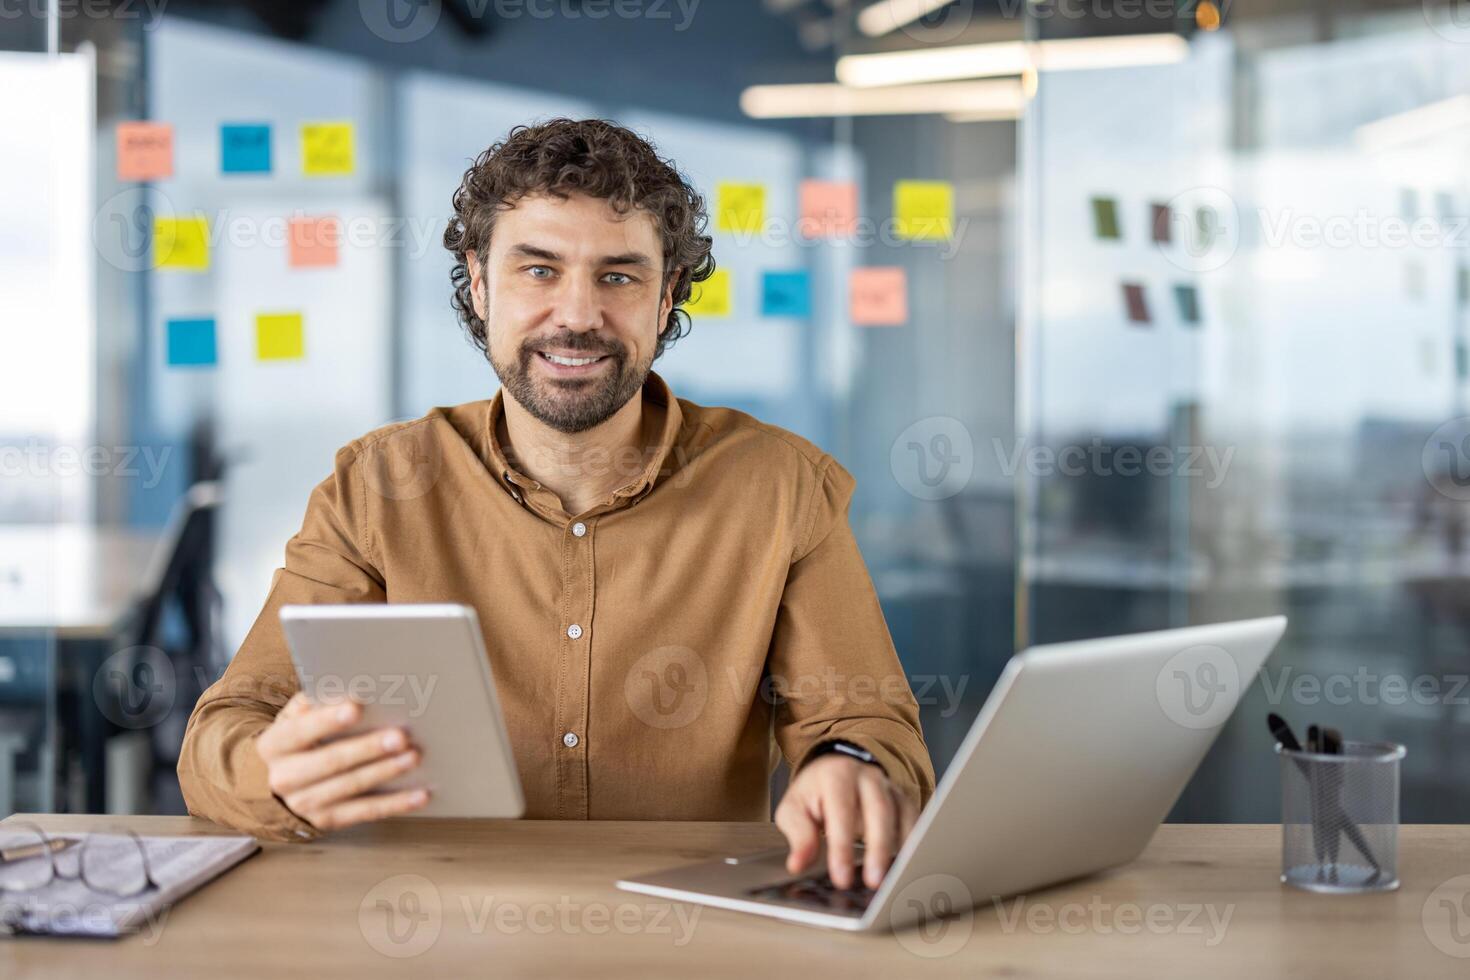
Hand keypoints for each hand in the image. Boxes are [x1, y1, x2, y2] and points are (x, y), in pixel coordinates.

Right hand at [256, 693, 429, 831]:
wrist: (271, 784)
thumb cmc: (296, 739)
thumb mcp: (293, 718)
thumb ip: (315, 703)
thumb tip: (350, 687)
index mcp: (274, 745)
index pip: (301, 731)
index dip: (328, 720)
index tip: (356, 708)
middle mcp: (284, 778)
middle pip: (331, 762)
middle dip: (368, 748)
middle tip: (400, 736)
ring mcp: (304, 804)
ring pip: (351, 788)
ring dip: (385, 772)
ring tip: (413, 757)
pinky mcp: (326, 820)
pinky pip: (365, 812)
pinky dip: (396, 804)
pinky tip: (420, 795)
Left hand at [775, 752, 919, 889]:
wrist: (833, 771)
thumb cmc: (813, 795)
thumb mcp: (794, 810)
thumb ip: (798, 835)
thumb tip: (798, 864)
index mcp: (836, 775)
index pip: (841, 811)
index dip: (842, 846)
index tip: (842, 878)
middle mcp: (867, 777)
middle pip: (879, 810)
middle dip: (878, 848)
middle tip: (874, 882)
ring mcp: (888, 787)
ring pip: (902, 815)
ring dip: (901, 848)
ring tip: (897, 880)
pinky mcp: (903, 800)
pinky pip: (914, 820)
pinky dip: (914, 843)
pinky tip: (910, 866)